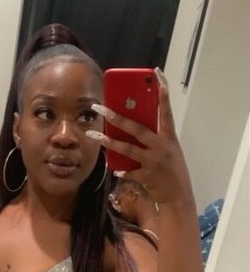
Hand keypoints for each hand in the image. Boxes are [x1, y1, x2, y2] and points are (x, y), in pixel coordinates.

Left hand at [87, 70, 194, 208]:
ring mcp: (153, 161)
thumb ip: (154, 138)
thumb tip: (132, 125)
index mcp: (169, 137)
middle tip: (100, 107)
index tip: (156, 75)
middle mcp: (161, 146)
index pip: (166, 110)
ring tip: (93, 134)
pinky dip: (121, 169)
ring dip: (108, 142)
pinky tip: (114, 169)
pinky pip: (128, 170)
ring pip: (126, 149)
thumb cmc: (173, 170)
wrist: (178, 196)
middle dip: (116, 117)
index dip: (162, 92)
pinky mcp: (146, 175)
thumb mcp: (169, 150)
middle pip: (136, 128)